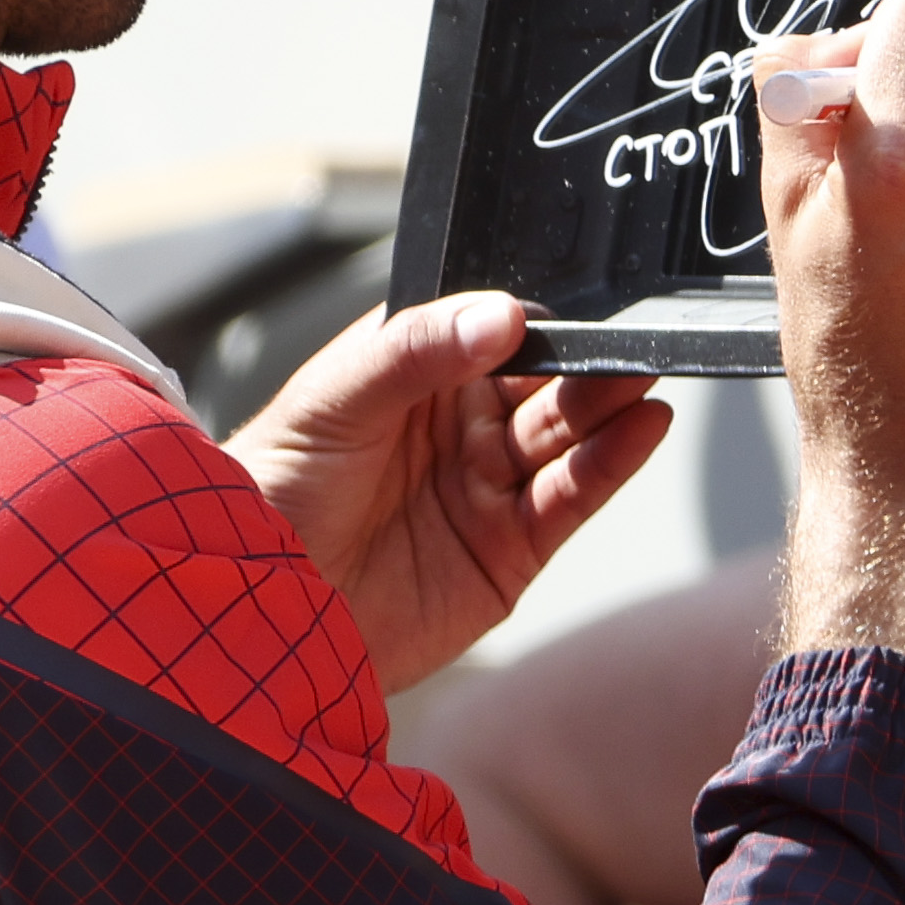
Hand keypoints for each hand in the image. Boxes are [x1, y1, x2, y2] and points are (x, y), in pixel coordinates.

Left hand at [227, 290, 668, 692]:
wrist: (260, 610)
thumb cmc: (274, 493)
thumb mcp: (333, 400)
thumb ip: (416, 352)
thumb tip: (500, 314)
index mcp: (413, 374)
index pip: (492, 329)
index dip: (536, 313)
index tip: (579, 294)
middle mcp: (458, 425)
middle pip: (543, 380)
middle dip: (587, 357)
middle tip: (629, 334)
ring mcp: (487, 486)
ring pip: (566, 433)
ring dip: (608, 402)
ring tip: (645, 371)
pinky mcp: (511, 551)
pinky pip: (572, 498)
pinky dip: (613, 463)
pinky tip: (644, 426)